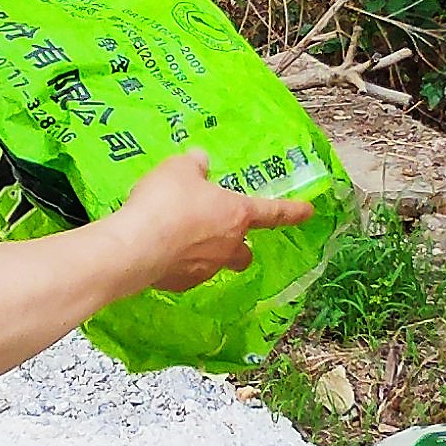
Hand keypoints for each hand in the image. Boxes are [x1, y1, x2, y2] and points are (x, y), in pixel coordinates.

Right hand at [112, 150, 314, 294]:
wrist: (136, 246)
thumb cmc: (166, 201)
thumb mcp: (178, 169)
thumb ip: (193, 165)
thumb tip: (199, 161)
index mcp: (237, 213)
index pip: (273, 212)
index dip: (293, 211)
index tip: (309, 212)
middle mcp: (228, 245)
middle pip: (245, 251)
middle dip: (239, 245)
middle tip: (218, 230)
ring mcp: (206, 269)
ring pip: (217, 264)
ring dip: (206, 252)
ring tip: (178, 237)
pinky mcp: (182, 284)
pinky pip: (187, 272)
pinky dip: (180, 264)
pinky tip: (160, 252)